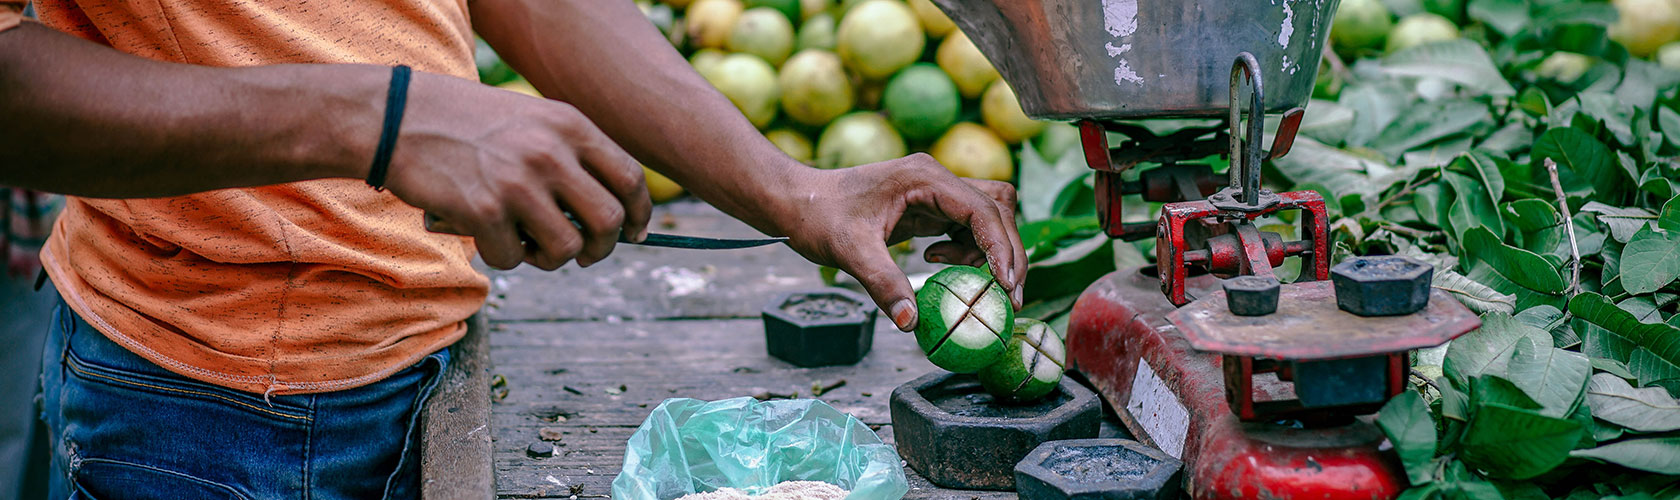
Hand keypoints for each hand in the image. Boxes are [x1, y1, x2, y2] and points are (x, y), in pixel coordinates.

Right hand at [382, 73, 651, 269]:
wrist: (398, 117)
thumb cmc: (466, 123)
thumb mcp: (531, 119)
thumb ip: (571, 154)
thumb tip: (611, 211)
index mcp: (569, 125)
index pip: (630, 178)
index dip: (640, 214)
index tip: (635, 234)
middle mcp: (551, 152)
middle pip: (609, 220)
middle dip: (602, 247)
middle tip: (584, 254)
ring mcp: (519, 182)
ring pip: (566, 248)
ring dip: (551, 259)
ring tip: (529, 245)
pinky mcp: (484, 210)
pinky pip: (514, 258)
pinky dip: (504, 257)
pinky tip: (487, 235)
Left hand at [773, 154, 1026, 331]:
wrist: (795, 202)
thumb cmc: (817, 216)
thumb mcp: (848, 251)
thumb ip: (883, 283)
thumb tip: (910, 322)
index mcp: (924, 179)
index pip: (983, 210)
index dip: (1002, 247)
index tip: (1007, 285)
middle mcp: (936, 179)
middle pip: (998, 209)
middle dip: (1006, 252)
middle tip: (1007, 297)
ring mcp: (934, 191)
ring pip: (987, 216)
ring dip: (987, 251)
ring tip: (962, 279)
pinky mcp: (927, 205)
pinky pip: (965, 226)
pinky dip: (965, 250)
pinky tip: (933, 262)